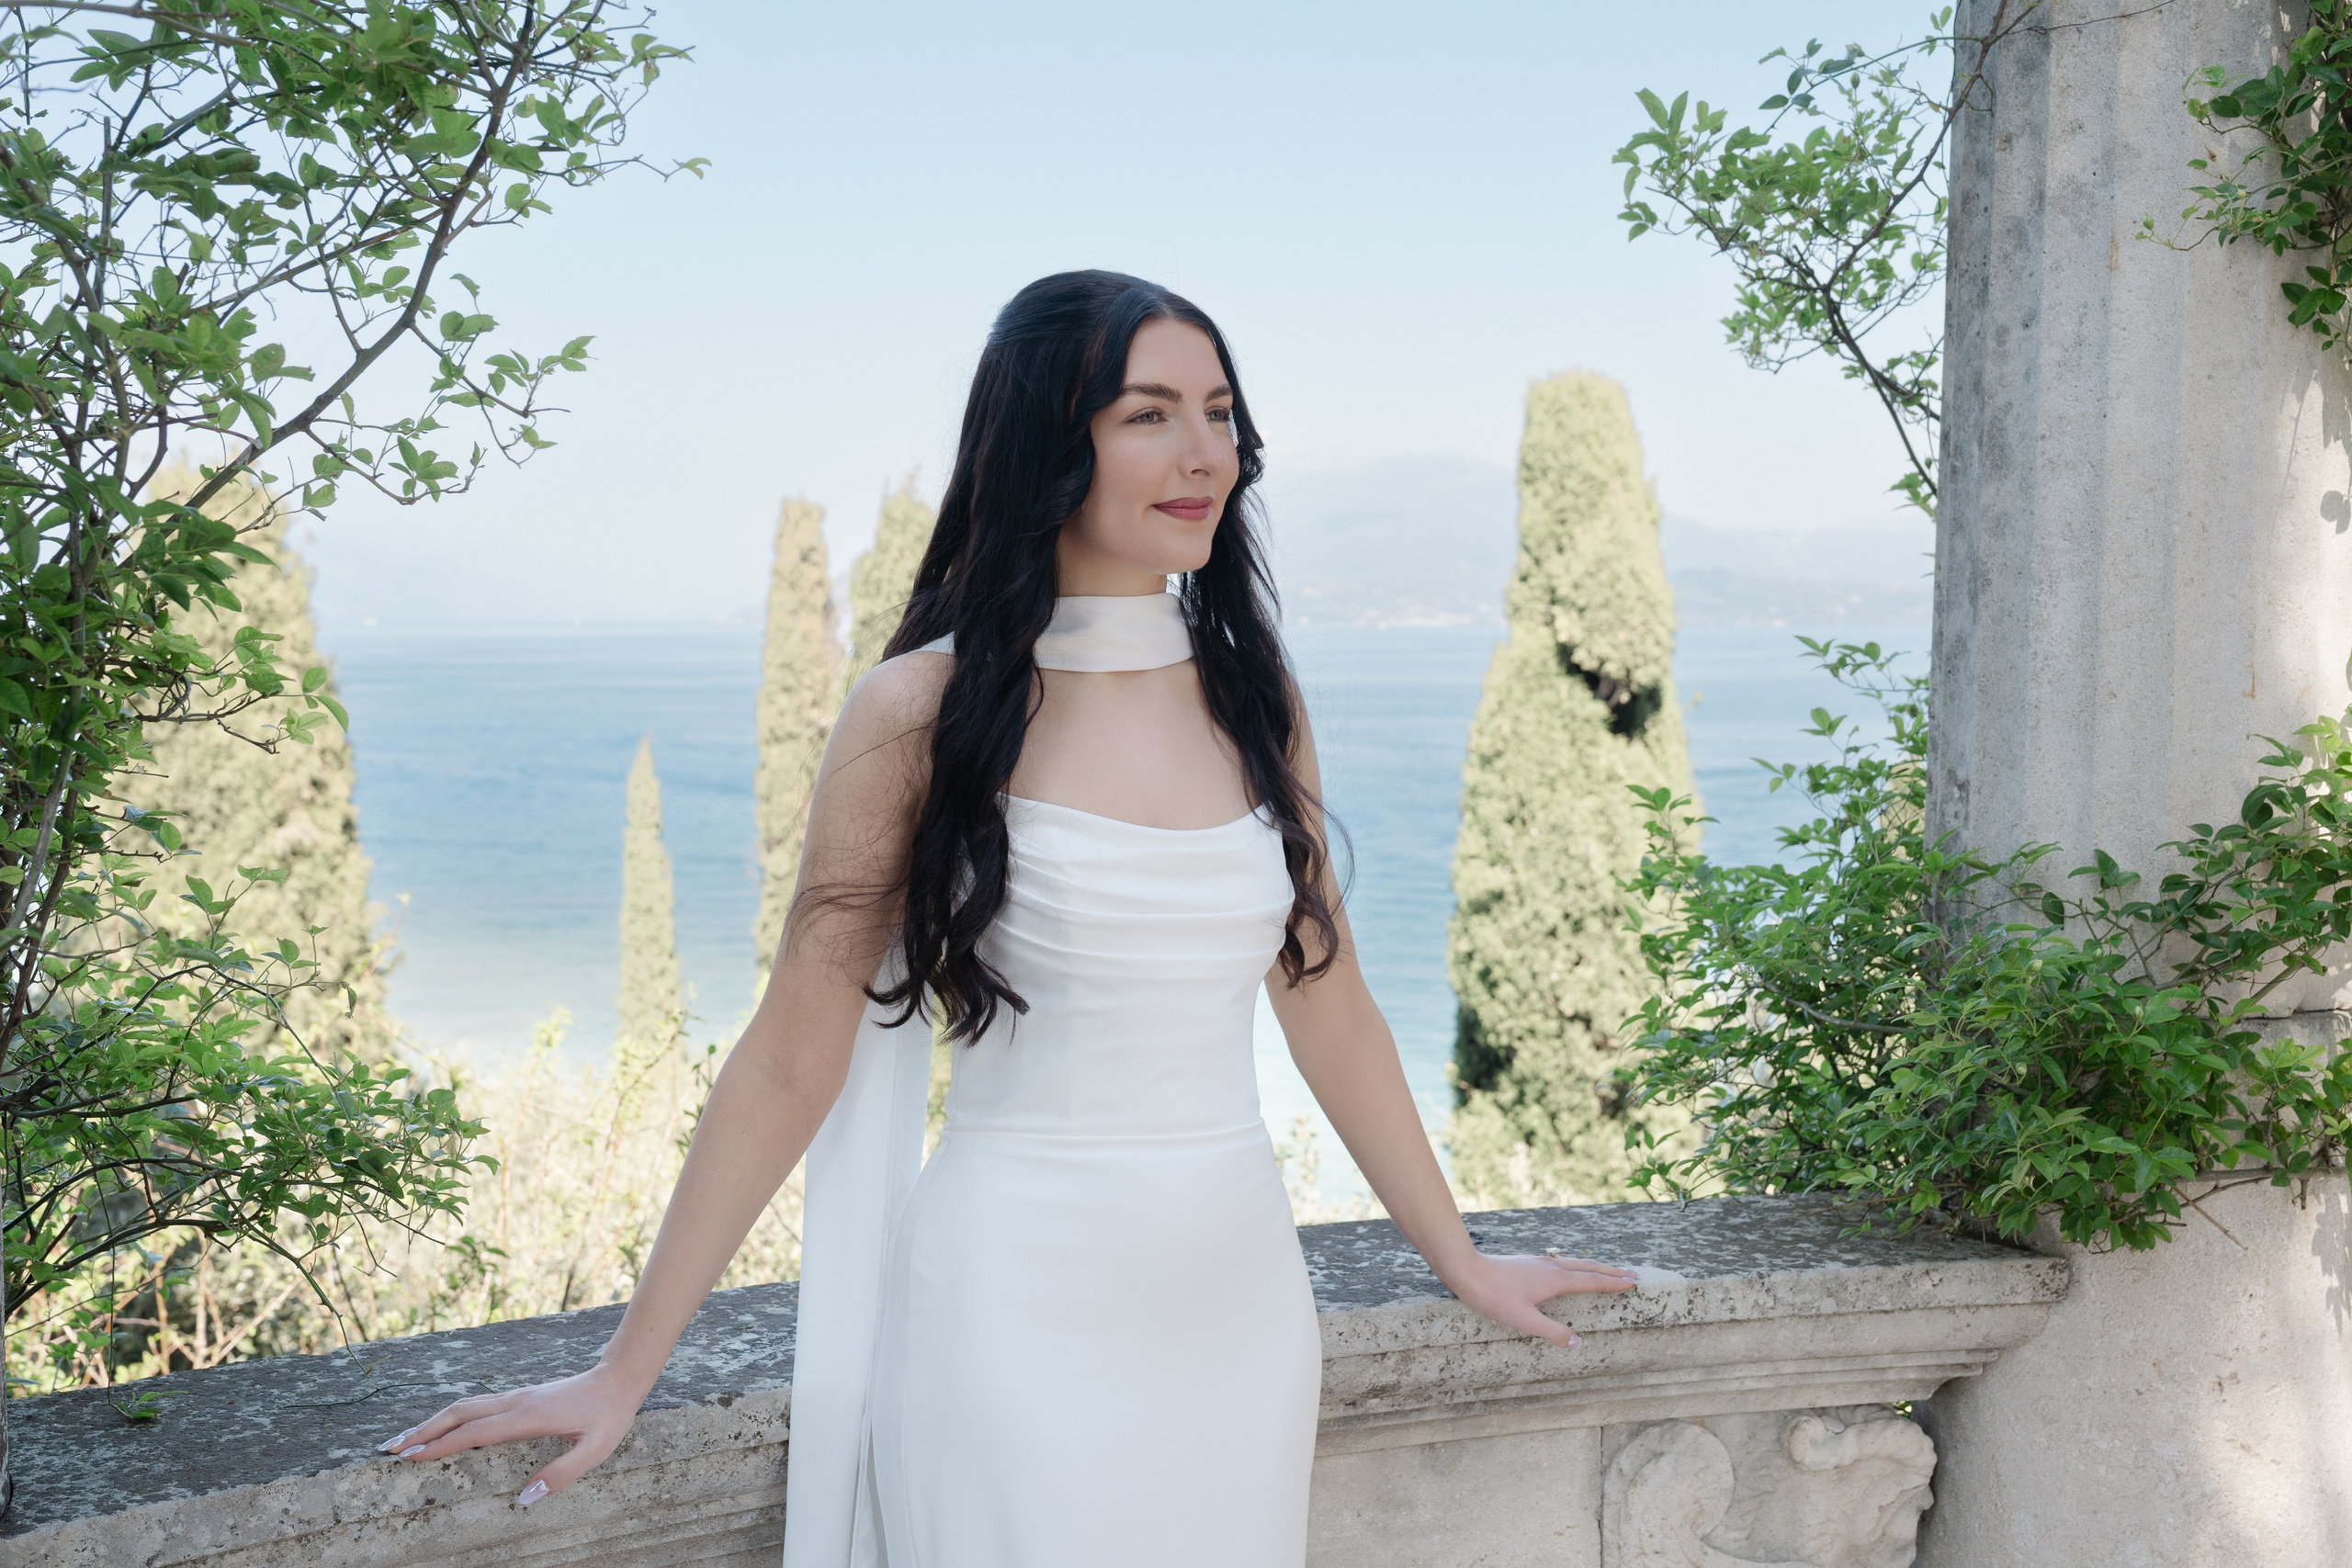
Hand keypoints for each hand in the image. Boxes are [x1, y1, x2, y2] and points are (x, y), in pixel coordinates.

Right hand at [376, 1362, 649, 1505]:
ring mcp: (516, 1397)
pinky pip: (477, 1405)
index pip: (474, 1432)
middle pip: (458, 1414)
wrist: (619, 1378)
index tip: (409, 1458)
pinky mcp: (519, 1397)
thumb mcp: (595, 1450)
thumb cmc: (608, 1416)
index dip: (440, 1445)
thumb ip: (561, 1474)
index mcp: (528, 1417)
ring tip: (404, 1440)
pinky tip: (442, 1427)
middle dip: (422, 1432)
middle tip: (388, 1449)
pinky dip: (451, 1416)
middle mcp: (515, 1403)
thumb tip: (523, 1498)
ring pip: (465, 1406)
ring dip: (432, 1422)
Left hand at [1446, 1251, 1639, 1348]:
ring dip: (1595, 1267)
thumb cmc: (1494, 1296)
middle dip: (1611, 1271)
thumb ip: (1552, 1332)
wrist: (1467, 1270)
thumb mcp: (1524, 1320)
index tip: (1632, 1282)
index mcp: (1555, 1280)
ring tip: (1607, 1270)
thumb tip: (1578, 1343)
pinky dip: (1577, 1266)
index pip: (1592, 1281)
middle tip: (1632, 1273)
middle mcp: (1551, 1267)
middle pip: (1588, 1267)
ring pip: (1575, 1262)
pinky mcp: (1528, 1263)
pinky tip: (1569, 1271)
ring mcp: (1539, 1262)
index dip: (1613, 1283)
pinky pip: (1562, 1263)